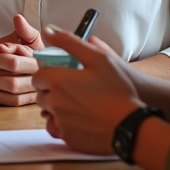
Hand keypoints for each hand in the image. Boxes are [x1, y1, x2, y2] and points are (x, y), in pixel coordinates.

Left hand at [0, 15, 41, 106]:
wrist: (16, 73)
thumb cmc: (19, 54)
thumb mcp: (23, 38)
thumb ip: (23, 30)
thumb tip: (18, 18)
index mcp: (42, 54)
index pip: (21, 50)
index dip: (6, 49)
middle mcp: (42, 72)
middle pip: (14, 66)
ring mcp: (38, 88)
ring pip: (13, 85)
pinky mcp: (31, 101)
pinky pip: (14, 101)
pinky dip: (1, 95)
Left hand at [32, 26, 143, 152]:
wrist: (131, 126)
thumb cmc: (117, 90)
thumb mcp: (98, 58)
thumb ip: (70, 42)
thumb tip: (48, 31)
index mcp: (57, 81)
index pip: (38, 76)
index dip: (47, 74)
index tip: (60, 74)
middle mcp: (54, 102)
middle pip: (41, 94)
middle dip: (50, 90)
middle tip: (70, 88)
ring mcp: (60, 122)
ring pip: (48, 113)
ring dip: (55, 107)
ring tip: (77, 104)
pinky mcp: (68, 138)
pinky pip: (57, 129)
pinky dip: (63, 124)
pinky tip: (78, 119)